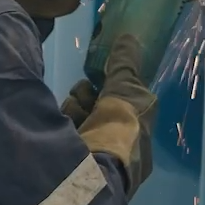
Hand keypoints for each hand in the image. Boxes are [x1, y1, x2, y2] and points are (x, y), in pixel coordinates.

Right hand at [77, 35, 157, 191]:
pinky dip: (65, 120)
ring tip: (76, 111)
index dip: (112, 86)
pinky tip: (65, 121)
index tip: (101, 76)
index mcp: (139, 133)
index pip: (122, 101)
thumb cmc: (120, 126)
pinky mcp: (71, 159)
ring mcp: (95, 155)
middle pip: (97, 106)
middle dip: (88, 95)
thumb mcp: (127, 89)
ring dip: (76, 106)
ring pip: (80, 115)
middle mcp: (119, 146)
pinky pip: (66, 127)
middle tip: (86, 94)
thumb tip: (128, 37)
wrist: (92, 167)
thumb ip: (125, 64)